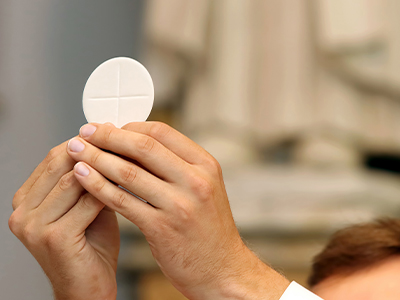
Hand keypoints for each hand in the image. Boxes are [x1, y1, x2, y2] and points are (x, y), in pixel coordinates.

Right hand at [9, 141, 119, 299]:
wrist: (89, 289)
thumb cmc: (90, 246)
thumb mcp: (85, 205)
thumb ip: (89, 178)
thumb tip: (107, 143)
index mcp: (26, 199)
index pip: (54, 157)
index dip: (86, 143)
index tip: (111, 134)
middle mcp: (22, 211)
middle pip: (61, 163)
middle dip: (96, 151)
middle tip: (123, 143)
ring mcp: (33, 225)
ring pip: (75, 179)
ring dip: (106, 169)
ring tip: (130, 161)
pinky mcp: (53, 238)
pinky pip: (87, 202)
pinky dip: (109, 192)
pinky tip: (126, 187)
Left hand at [67, 122, 288, 299]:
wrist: (222, 269)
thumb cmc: (209, 228)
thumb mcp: (203, 188)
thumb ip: (176, 165)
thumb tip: (135, 145)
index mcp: (206, 165)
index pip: (162, 133)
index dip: (130, 126)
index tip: (109, 127)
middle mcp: (196, 181)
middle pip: (143, 147)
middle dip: (108, 136)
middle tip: (85, 132)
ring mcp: (180, 205)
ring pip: (128, 172)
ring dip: (97, 159)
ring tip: (76, 152)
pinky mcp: (162, 228)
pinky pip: (122, 201)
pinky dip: (99, 186)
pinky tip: (83, 177)